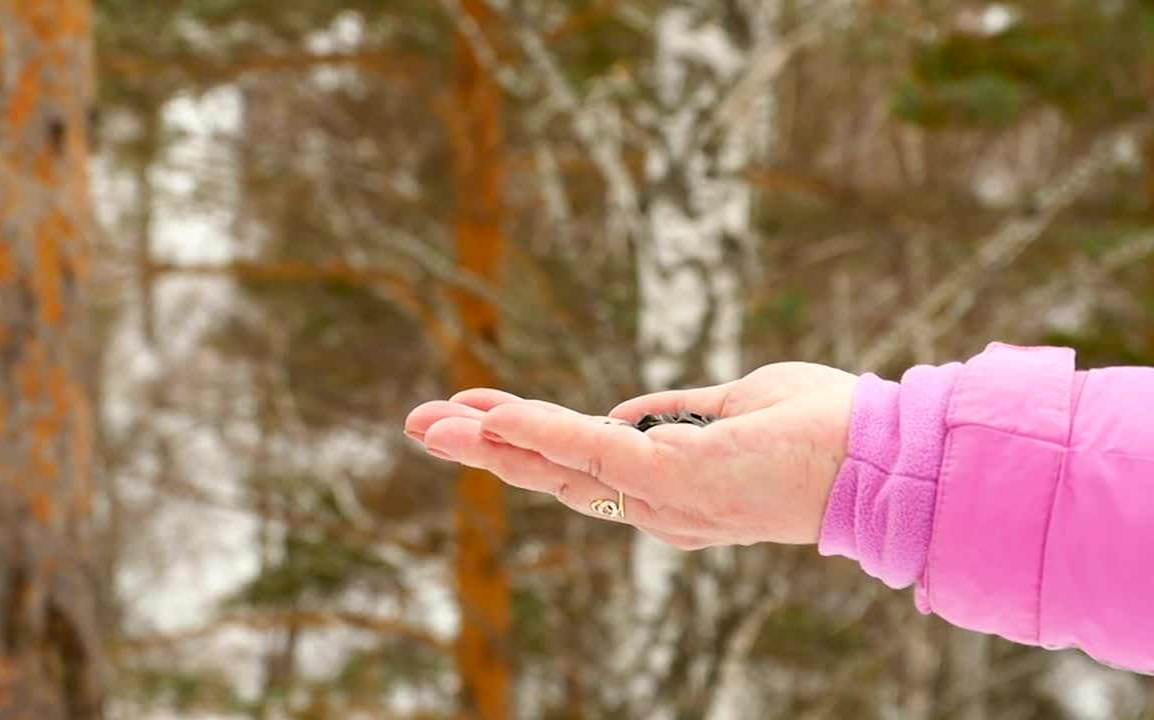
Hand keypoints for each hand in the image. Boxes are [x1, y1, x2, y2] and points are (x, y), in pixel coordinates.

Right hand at [403, 362, 856, 548]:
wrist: (889, 458)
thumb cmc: (827, 429)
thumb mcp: (740, 407)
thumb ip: (680, 412)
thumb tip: (626, 415)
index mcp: (674, 495)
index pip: (584, 469)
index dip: (529, 441)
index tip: (478, 411)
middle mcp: (658, 509)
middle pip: (554, 477)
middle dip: (485, 450)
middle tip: (420, 424)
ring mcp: (663, 500)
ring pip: (558, 468)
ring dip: (489, 441)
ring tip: (427, 423)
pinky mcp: (671, 480)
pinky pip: (588, 449)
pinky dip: (537, 429)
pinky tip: (487, 414)